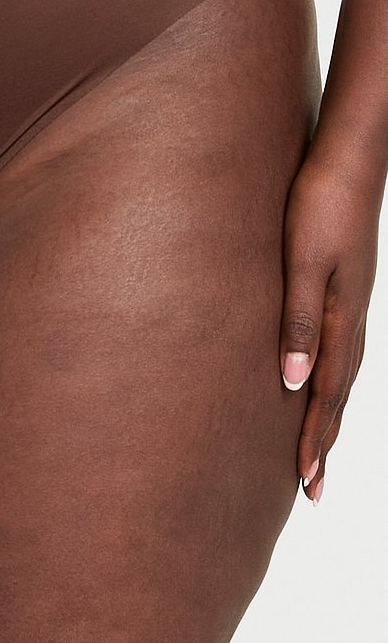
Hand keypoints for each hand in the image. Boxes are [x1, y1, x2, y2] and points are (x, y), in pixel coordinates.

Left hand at [279, 147, 381, 503]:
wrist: (350, 154)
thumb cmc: (319, 202)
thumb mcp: (303, 262)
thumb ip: (297, 321)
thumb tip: (291, 382)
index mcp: (341, 318)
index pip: (326, 394)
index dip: (315, 439)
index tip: (304, 482)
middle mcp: (351, 318)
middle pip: (338, 394)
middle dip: (324, 442)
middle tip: (313, 489)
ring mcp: (352, 302)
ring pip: (343, 374)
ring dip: (329, 416)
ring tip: (317, 448)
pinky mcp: (345, 287)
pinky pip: (341, 349)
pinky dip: (332, 379)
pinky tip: (319, 380)